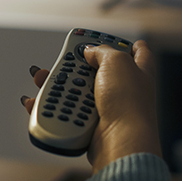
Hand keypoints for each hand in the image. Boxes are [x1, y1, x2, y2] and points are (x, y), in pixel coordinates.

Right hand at [21, 40, 161, 172]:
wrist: (120, 141)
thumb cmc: (128, 104)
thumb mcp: (116, 62)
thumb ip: (103, 51)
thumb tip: (91, 51)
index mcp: (140, 71)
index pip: (137, 51)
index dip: (121, 43)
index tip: (104, 39)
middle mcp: (126, 90)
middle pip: (98, 70)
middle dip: (78, 65)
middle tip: (64, 60)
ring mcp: (109, 108)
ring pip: (78, 92)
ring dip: (59, 86)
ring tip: (44, 80)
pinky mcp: (93, 125)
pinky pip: (69, 112)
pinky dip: (54, 108)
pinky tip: (41, 101)